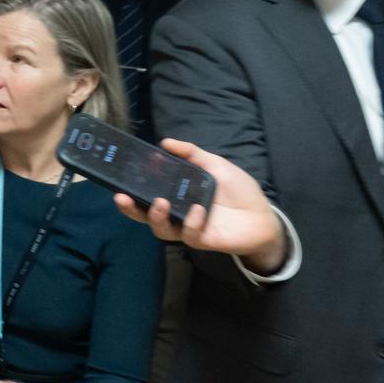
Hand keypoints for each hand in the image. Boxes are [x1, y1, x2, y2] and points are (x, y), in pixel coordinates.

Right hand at [114, 138, 286, 272]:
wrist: (263, 215)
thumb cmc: (238, 191)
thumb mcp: (214, 165)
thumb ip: (191, 154)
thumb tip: (165, 142)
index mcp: (177, 196)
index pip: (147, 195)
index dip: (132, 191)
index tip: (120, 182)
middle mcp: (178, 213)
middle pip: (146, 216)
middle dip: (131, 209)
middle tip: (122, 197)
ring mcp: (189, 228)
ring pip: (162, 230)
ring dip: (156, 217)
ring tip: (160, 203)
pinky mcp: (203, 240)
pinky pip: (190, 234)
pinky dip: (192, 222)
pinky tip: (199, 210)